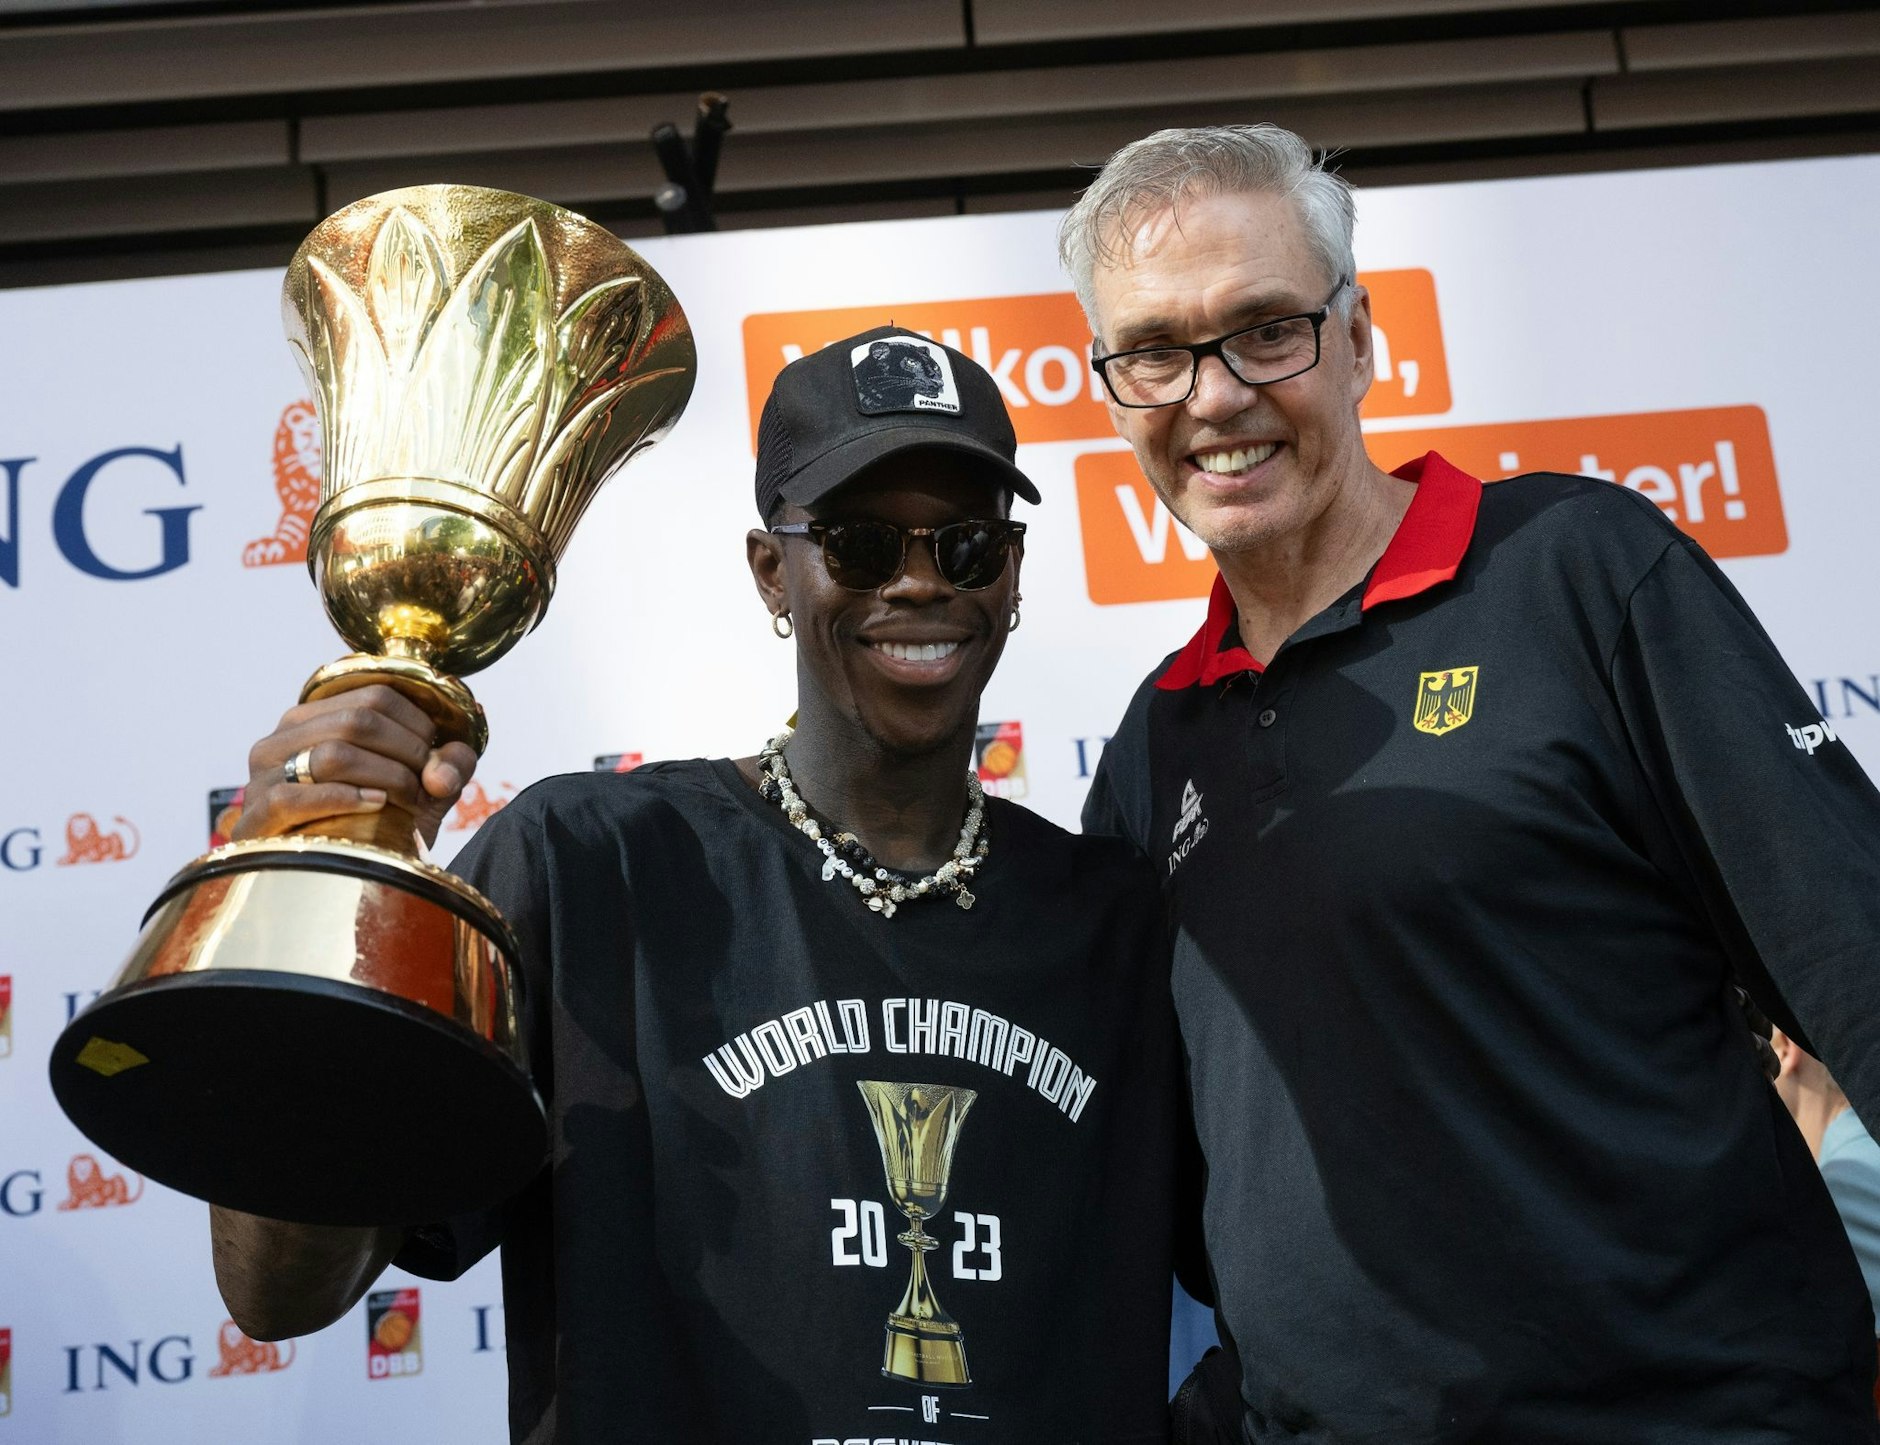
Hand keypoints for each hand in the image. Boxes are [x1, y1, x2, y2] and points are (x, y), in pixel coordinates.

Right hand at [233, 685, 477, 848]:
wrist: (333, 880)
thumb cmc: (377, 826)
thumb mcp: (422, 789)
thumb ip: (449, 766)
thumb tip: (442, 771)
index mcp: (318, 716)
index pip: (376, 695)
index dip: (418, 726)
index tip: (433, 761)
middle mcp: (284, 736)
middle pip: (358, 719)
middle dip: (407, 753)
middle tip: (425, 787)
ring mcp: (265, 774)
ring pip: (333, 753)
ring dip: (385, 777)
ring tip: (407, 801)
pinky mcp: (257, 814)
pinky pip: (295, 796)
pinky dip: (343, 799)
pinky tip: (375, 806)